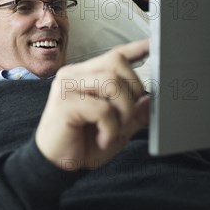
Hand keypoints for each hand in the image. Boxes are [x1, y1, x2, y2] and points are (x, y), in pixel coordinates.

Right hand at [35, 39, 149, 170]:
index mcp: (85, 76)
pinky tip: (102, 139)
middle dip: (133, 91)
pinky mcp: (64, 103)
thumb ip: (133, 113)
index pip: (113, 55)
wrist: (57, 165)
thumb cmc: (83, 144)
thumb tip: (149, 100)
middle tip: (126, 119)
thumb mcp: (117, 129)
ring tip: (114, 130)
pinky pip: (102, 108)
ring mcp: (67, 86)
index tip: (152, 44)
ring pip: (112, 83)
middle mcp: (74, 75)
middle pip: (117, 64)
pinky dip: (110, 128)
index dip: (135, 49)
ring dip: (123, 111)